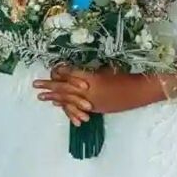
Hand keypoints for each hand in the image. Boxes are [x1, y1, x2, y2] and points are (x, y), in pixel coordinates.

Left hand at [32, 64, 166, 124]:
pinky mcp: (98, 108)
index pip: (70, 75)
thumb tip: (80, 70)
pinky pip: (78, 108)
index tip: (51, 68)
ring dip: (55, 97)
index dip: (60, 72)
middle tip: (35, 85)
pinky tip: (58, 105)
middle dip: (50, 86)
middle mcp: (89, 91)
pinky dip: (67, 106)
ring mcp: (92, 102)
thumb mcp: (109, 68)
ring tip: (42, 97)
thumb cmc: (128, 76)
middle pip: (65, 88)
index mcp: (92, 78)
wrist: (142, 92)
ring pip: (69, 100)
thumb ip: (93, 71)